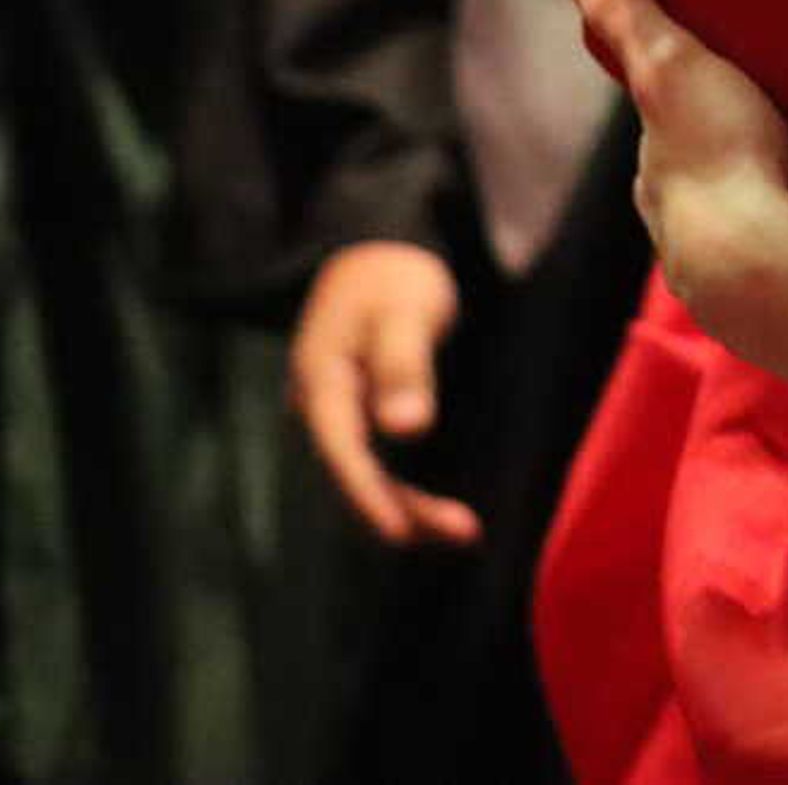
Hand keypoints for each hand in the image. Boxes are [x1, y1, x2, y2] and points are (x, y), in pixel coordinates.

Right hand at [288, 241, 480, 546]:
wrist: (379, 254)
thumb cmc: (394, 277)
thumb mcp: (405, 312)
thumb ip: (403, 368)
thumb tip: (406, 430)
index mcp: (321, 382)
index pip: (341, 451)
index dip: (369, 495)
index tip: (401, 532)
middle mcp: (323, 408)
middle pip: (354, 475)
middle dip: (403, 511)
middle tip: (464, 532)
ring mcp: (340, 417)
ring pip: (368, 477)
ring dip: (410, 508)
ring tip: (465, 532)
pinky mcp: (362, 419)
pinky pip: (379, 468)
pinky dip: (409, 492)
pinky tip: (445, 514)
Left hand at [550, 0, 787, 394]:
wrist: (766, 272)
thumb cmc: (718, 157)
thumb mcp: (668, 61)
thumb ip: (621, 6)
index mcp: (657, 177)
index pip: (662, 136)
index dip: (681, 111)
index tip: (709, 92)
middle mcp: (679, 230)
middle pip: (703, 185)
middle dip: (730, 164)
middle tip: (777, 133)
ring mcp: (727, 274)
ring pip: (744, 231)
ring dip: (769, 211)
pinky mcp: (780, 303)